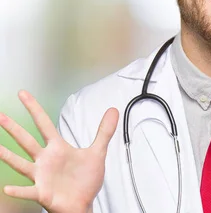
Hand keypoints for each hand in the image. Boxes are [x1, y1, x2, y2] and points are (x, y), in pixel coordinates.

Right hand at [0, 90, 117, 212]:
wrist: (83, 204)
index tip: (23, 94)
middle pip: (27, 141)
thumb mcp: (97, 153)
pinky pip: (28, 191)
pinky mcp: (42, 193)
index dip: (34, 108)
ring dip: (7, 156)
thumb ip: (104, 131)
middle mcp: (45, 160)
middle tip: (0, 116)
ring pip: (21, 164)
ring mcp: (41, 176)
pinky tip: (8, 188)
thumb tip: (114, 110)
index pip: (44, 124)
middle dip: (14, 128)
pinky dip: (19, 190)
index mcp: (57, 148)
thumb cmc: (85, 180)